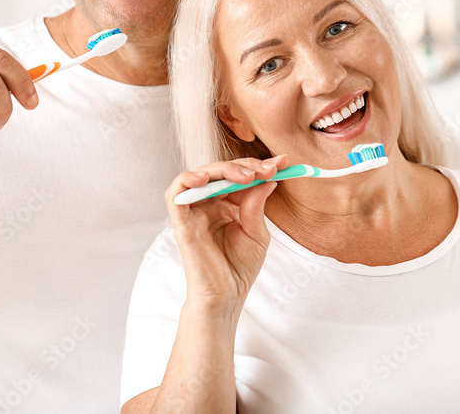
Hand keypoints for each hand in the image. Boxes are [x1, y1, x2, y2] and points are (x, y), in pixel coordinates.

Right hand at [165, 155, 288, 310]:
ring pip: (201, 175)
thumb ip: (256, 205)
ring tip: (246, 176)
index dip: (259, 167)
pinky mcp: (181, 221)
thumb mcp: (257, 232)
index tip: (284, 162)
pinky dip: (187, 180)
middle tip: (267, 169)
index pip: (239, 176)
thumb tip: (267, 178)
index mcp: (226, 204)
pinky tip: (205, 179)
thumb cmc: (239, 268)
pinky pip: (176, 192)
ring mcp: (194, 210)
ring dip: (223, 169)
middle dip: (246, 166)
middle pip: (221, 171)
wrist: (226, 297)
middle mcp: (208, 203)